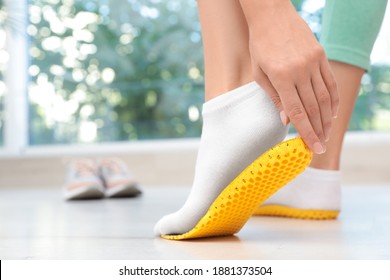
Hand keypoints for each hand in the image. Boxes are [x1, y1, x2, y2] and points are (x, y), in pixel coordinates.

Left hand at [239, 0, 338, 153]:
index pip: (297, 112)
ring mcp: (313, 62)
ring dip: (328, 119)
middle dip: (318, 130)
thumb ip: (274, 97)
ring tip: (326, 133)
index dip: (306, 133)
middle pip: (314, 108)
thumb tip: (286, 121)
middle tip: (320, 146)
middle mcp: (300, 71)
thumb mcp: (259, 74)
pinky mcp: (321, 56)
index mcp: (281, 77)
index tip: (313, 148)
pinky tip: (333, 113)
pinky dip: (333, 100)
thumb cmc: (260, 47)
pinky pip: (330, 82)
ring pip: (325, 98)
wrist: (271, 16)